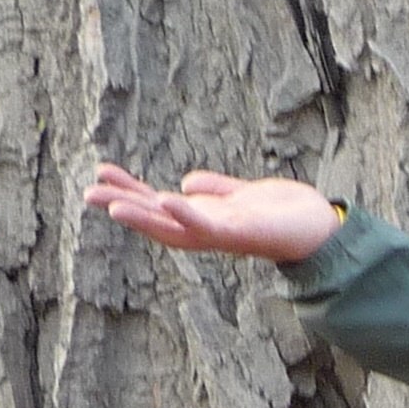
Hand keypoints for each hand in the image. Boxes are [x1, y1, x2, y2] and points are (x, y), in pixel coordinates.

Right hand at [83, 163, 339, 263]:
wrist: (321, 229)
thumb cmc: (284, 214)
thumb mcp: (242, 195)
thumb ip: (215, 190)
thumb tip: (186, 183)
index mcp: (203, 219)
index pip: (157, 205)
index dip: (129, 192)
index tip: (100, 172)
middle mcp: (207, 231)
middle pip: (156, 219)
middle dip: (122, 206)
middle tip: (87, 192)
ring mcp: (222, 235)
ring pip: (173, 229)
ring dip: (143, 217)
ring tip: (113, 206)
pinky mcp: (242, 233)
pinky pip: (208, 226)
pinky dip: (187, 213)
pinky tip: (166, 198)